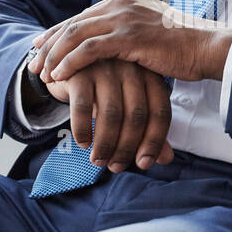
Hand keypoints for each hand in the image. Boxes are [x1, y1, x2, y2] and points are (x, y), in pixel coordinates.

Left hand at [29, 0, 231, 84]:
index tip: (41, 48)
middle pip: (74, 22)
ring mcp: (125, 16)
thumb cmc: (184, 47)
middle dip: (49, 44)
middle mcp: (122, 1)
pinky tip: (60, 76)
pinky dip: (70, 63)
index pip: (83, 16)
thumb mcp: (150, 32)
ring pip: (76, 34)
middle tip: (32, 62)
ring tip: (42, 73)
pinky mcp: (129, 35)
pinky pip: (89, 49)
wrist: (208, 47)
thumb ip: (127, 34)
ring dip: (55, 55)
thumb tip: (110, 50)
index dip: (58, 33)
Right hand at [41, 57, 173, 171]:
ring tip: (98, 161)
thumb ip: (147, 130)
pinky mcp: (79, 71)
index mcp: (149, 75)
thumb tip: (165, 159)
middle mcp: (131, 69)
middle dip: (126, 148)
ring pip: (111, 114)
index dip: (154, 142)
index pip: (160, 112)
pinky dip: (83, 129)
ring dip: (105, 144)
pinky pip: (83, 107)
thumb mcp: (126, 107)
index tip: (143, 164)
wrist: (65, 65)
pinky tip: (83, 143)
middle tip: (115, 167)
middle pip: (136, 115)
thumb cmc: (102, 90)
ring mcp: (105, 67)